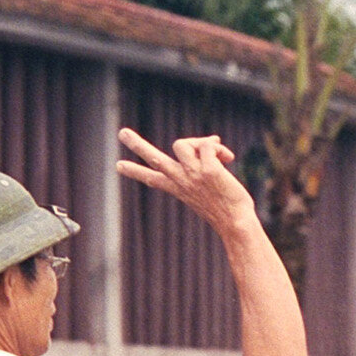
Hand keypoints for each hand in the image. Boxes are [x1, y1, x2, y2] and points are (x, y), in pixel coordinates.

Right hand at [117, 127, 258, 237]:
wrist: (236, 223)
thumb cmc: (228, 208)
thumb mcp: (210, 186)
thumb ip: (206, 162)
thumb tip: (212, 139)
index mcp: (178, 188)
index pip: (151, 178)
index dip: (135, 171)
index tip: (118, 165)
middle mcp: (181, 180)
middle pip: (154, 160)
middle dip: (137, 145)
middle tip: (122, 132)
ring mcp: (193, 175)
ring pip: (181, 144)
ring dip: (199, 141)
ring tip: (216, 152)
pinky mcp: (208, 170)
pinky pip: (208, 145)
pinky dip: (219, 148)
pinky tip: (228, 159)